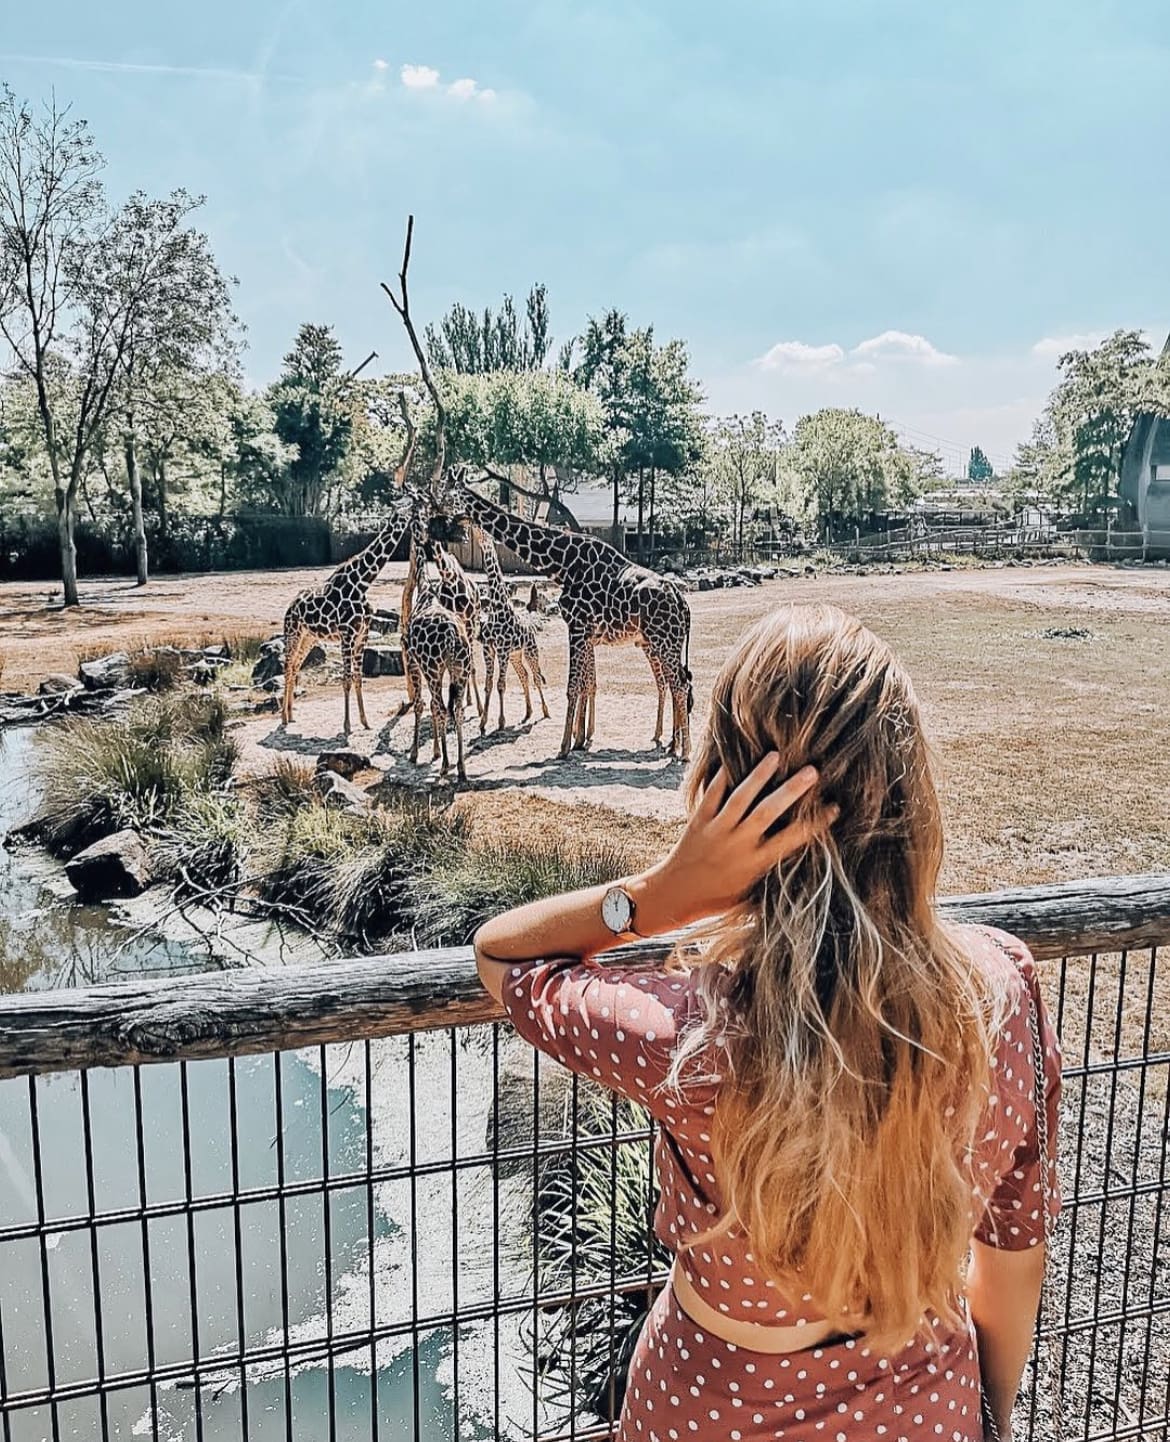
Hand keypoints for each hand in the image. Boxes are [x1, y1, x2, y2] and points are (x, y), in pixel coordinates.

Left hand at [629, 753, 837, 933]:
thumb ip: (773, 877)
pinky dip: (721, 777)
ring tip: (775, 755)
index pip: (792, 840)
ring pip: (740, 798)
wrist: (674, 896)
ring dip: (759, 776)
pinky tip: (732, 760)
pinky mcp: (698, 821)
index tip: (835, 807)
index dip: (815, 824)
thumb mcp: (751, 895)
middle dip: (791, 790)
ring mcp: (717, 831)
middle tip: (812, 771)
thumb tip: (803, 868)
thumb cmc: (719, 898)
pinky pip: (711, 795)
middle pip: (768, 812)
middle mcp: (739, 845)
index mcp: (756, 864)